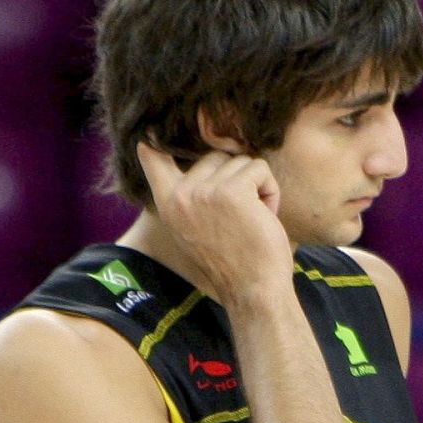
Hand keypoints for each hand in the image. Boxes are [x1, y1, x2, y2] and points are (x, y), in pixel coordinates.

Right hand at [135, 141, 293, 307]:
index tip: (151, 132)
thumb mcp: (196, 227)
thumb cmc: (234, 262)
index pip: (152, 157)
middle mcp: (180, 194)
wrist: (252, 290)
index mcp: (167, 203)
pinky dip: (271, 190)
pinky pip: (259, 168)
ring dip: (256, 187)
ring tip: (253, 218)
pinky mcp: (232, 191)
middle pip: (215, 155)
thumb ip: (190, 197)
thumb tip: (203, 161)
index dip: (156, 140)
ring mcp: (204, 191)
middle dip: (236, 178)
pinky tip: (266, 216)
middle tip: (241, 215)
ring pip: (240, 161)